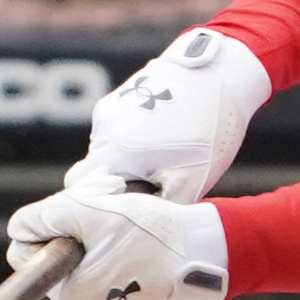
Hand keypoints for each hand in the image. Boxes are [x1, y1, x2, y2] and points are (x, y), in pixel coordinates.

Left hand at [5, 186, 229, 299]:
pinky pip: (93, 241)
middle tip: (103, 196)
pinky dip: (104, 220)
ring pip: (73, 235)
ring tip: (119, 198)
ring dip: (90, 209)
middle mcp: (79, 297)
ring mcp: (98, 286)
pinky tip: (128, 209)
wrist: (203, 247)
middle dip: (70, 211)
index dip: (45, 218)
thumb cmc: (151, 234)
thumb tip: (19, 227)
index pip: (24, 248)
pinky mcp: (115, 274)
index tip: (82, 208)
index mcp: (67, 293)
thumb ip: (44, 216)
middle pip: (50, 239)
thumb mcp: (89, 213)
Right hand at [73, 24, 276, 200]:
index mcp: (114, 155)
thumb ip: (162, 207)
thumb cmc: (208, 131)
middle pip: (91, 172)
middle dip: (113, 184)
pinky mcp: (119, 96)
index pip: (81, 193)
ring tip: (164, 156)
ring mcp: (109, 111)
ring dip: (126, 159)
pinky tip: (164, 135)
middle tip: (148, 186)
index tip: (126, 207)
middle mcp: (103, 132)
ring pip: (105, 149)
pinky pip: (116, 129)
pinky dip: (133, 138)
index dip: (100, 205)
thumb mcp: (191, 180)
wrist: (219, 74)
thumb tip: (142, 225)